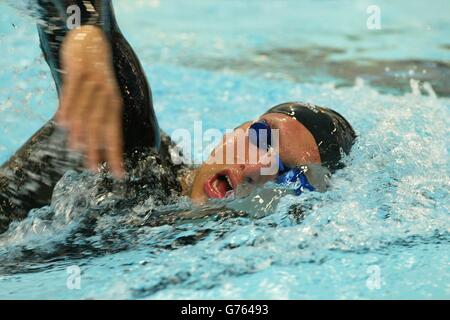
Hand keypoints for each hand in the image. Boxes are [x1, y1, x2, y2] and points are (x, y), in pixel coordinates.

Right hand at [57, 25, 123, 177]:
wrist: (92, 38)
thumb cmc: (96, 75)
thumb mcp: (103, 96)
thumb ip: (98, 117)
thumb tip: (92, 143)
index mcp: (114, 105)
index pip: (115, 134)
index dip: (116, 154)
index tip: (119, 174)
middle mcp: (107, 96)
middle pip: (101, 127)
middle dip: (98, 149)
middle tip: (93, 169)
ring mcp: (93, 83)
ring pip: (86, 111)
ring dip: (80, 131)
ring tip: (76, 149)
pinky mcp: (79, 72)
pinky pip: (72, 92)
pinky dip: (67, 107)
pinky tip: (62, 122)